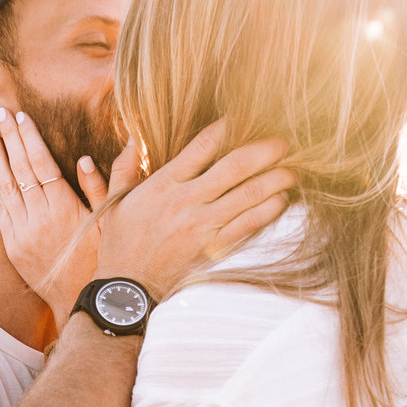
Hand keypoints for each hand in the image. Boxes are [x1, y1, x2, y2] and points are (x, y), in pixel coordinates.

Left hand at [0, 107, 103, 314]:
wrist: (81, 302)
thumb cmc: (103, 261)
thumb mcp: (111, 224)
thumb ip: (102, 188)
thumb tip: (86, 158)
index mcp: (63, 208)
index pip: (41, 164)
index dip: (30, 138)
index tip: (21, 116)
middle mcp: (38, 218)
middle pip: (19, 169)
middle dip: (9, 137)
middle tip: (0, 111)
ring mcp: (21, 233)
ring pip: (4, 186)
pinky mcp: (12, 246)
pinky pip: (0, 209)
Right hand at [91, 121, 295, 300]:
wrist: (127, 288)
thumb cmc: (121, 242)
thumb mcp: (114, 202)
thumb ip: (125, 167)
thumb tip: (133, 136)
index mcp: (164, 184)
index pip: (203, 145)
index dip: (227, 127)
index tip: (242, 118)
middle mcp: (186, 201)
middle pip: (235, 166)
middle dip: (264, 150)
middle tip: (284, 141)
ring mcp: (203, 226)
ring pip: (249, 195)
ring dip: (276, 179)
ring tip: (292, 169)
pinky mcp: (214, 249)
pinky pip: (250, 225)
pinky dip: (269, 210)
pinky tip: (281, 200)